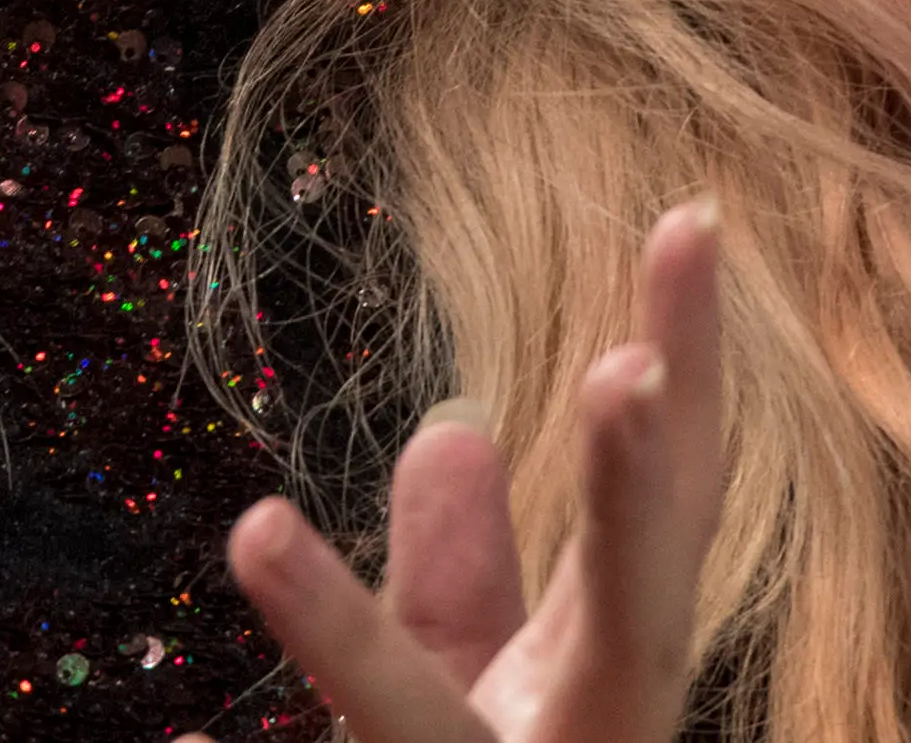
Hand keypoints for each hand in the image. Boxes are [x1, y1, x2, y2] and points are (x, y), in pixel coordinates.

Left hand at [191, 200, 727, 742]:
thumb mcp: (462, 679)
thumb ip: (459, 572)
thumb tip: (455, 429)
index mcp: (611, 672)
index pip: (667, 503)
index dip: (691, 372)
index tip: (693, 219)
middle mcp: (590, 734)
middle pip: (628, 620)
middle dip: (633, 504)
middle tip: (627, 372)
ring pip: (423, 718)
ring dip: (353, 636)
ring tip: (263, 535)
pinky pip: (352, 735)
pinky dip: (307, 648)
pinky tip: (216, 631)